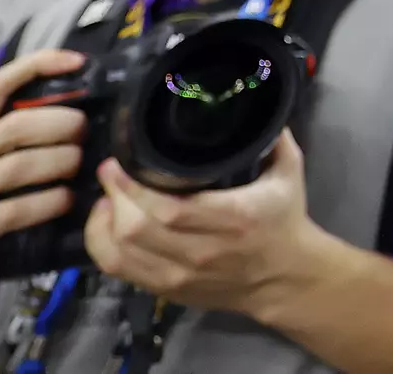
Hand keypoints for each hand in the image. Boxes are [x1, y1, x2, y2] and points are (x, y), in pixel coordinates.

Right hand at [0, 49, 86, 321]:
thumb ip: (13, 148)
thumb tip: (77, 118)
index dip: (36, 66)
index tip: (78, 62)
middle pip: (14, 125)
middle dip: (60, 123)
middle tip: (86, 131)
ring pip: (16, 166)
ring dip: (59, 162)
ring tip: (81, 165)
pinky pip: (12, 211)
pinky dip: (47, 203)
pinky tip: (66, 202)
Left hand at [84, 130, 322, 317]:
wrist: (284, 279)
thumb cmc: (284, 220)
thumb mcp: (289, 173)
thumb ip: (274, 137)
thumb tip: (256, 102)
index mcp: (233, 218)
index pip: (170, 209)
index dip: (135, 188)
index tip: (121, 162)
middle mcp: (202, 251)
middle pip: (137, 229)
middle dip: (115, 196)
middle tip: (111, 172)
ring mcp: (181, 275)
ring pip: (122, 252)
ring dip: (105, 221)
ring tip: (108, 197)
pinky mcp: (166, 290)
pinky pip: (119, 271)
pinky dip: (103, 245)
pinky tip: (107, 224)